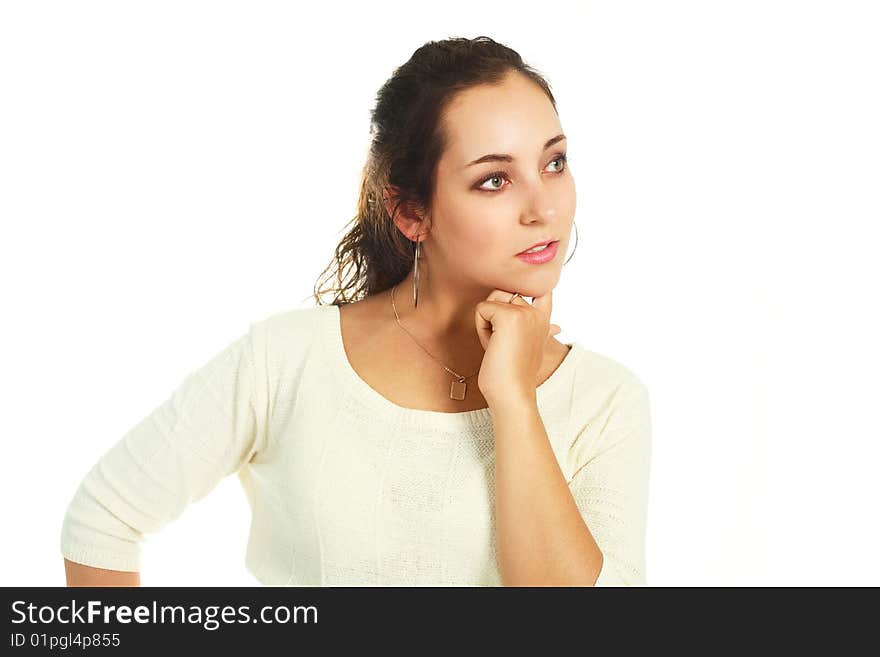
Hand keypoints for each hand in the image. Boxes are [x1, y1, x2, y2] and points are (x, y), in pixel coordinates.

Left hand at [473, 288, 559, 405]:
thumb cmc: (514, 375)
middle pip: (503, 293)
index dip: (525, 287)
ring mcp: (525, 312)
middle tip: (503, 345)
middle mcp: (537, 312)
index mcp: (544, 320)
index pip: (540, 288)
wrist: (512, 393)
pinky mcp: (509, 316)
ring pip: (491, 300)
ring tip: (499, 345)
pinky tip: (492, 346)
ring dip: (487, 323)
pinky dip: (481, 329)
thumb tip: (557, 328)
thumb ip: (538, 331)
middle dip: (495, 317)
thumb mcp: (530, 347)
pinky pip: (482, 309)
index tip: (523, 299)